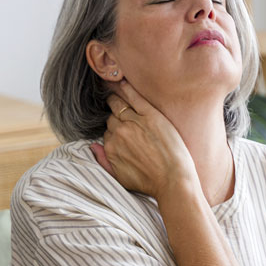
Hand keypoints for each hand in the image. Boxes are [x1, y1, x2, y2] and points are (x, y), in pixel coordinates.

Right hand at [91, 80, 198, 199]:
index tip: (121, 130)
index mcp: (111, 147)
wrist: (173, 181)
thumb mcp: (119, 177)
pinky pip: (134, 98)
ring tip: (117, 94)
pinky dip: (127, 89)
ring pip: (120, 106)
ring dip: (117, 100)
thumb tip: (93, 146)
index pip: (108, 130)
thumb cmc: (149, 183)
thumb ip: (103, 161)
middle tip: (121, 113)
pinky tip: (123, 82)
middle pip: (113, 117)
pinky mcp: (150, 116)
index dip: (115, 130)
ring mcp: (134, 123)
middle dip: (117, 117)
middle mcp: (119, 133)